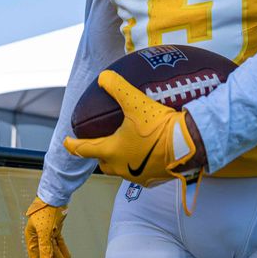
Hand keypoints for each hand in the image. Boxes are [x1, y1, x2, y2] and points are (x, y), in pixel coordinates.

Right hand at [24, 197, 70, 257]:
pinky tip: (68, 257)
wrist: (55, 197)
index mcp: (32, 236)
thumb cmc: (46, 212)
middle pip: (45, 254)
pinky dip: (63, 249)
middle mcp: (38, 235)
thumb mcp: (44, 231)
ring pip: (53, 249)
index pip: (35, 256)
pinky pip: (58, 242)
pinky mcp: (55, 228)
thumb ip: (44, 247)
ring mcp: (47, 232)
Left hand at [64, 69, 201, 187]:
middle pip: (103, 162)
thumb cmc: (159, 126)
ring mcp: (138, 176)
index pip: (84, 149)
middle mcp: (122, 167)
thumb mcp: (135, 102)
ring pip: (122, 169)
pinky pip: (140, 173)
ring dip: (120, 159)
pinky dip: (139, 164)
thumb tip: (103, 77)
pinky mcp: (154, 179)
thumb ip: (116, 87)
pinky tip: (146, 154)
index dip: (73, 144)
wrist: (189, 144)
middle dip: (99, 154)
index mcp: (112, 151)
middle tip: (100, 143)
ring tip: (125, 146)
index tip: (67, 142)